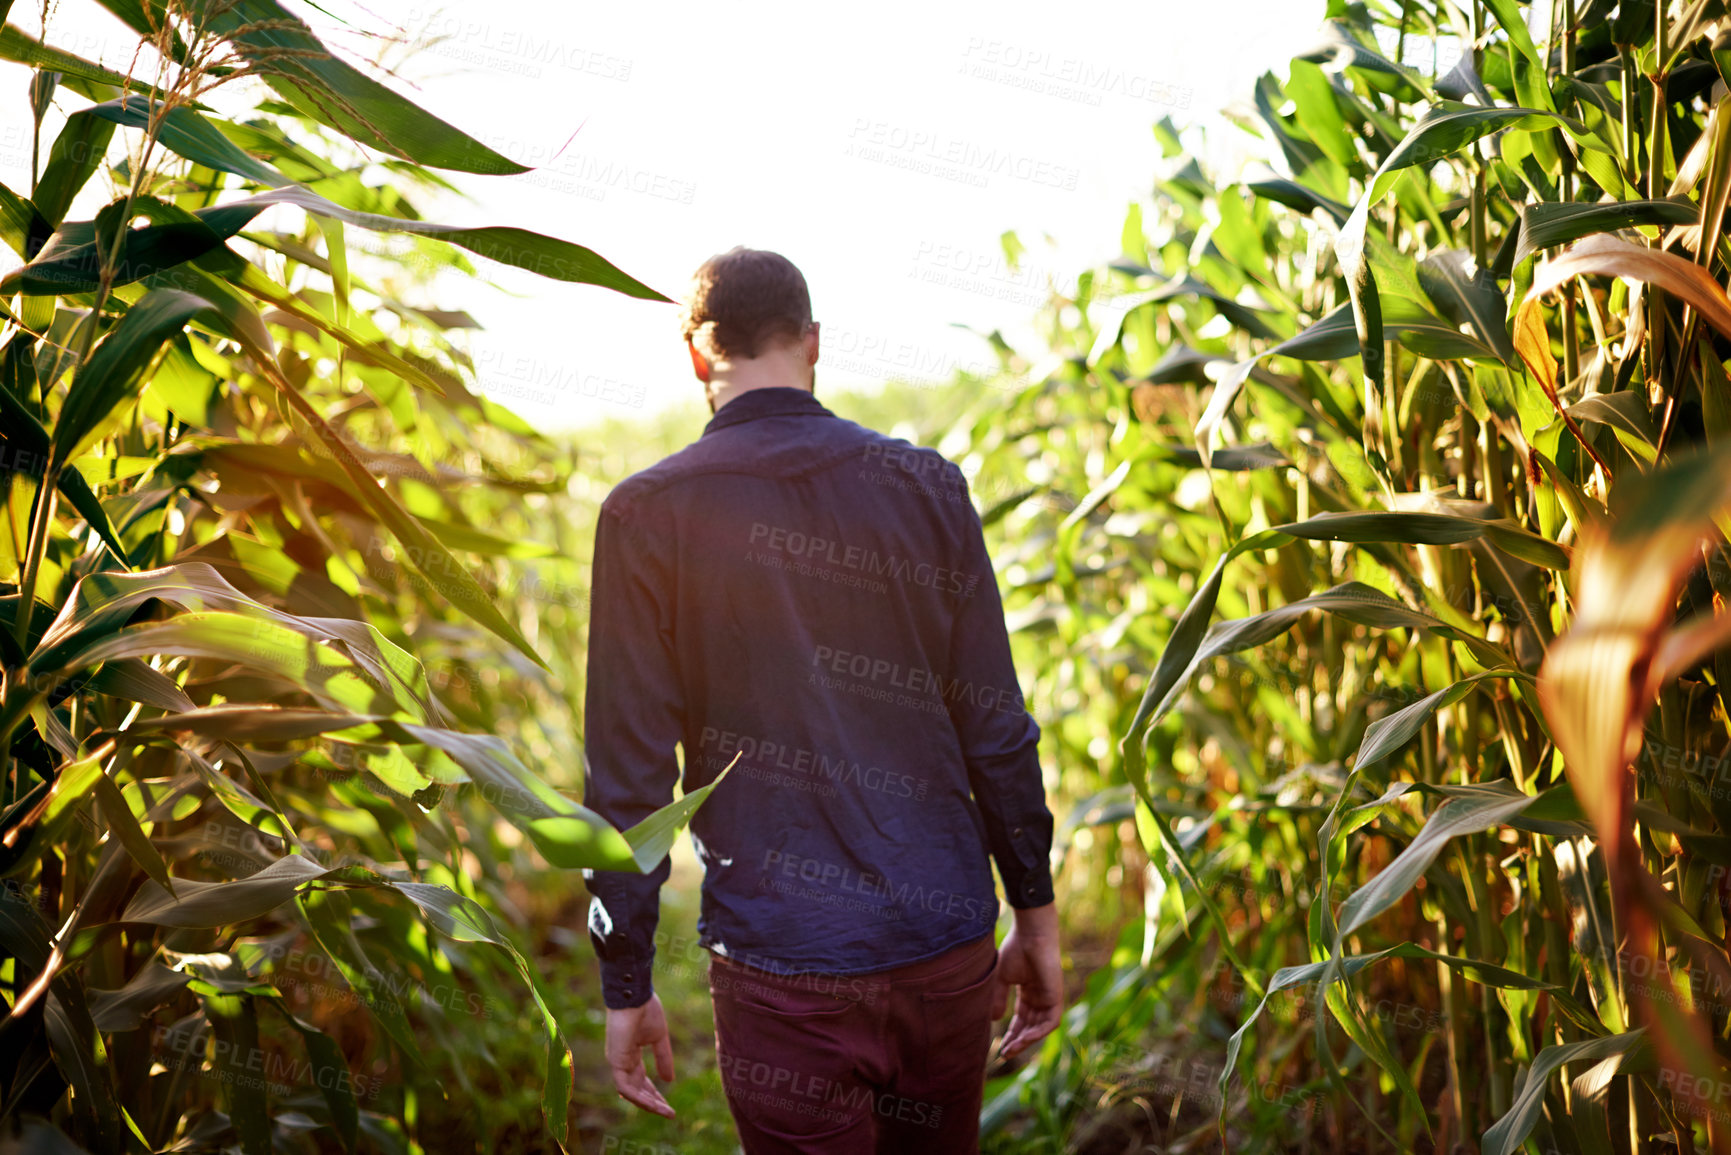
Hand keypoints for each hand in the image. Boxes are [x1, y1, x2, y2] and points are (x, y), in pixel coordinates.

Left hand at [605, 994, 675, 1117]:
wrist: (635, 995)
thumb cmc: (646, 1010)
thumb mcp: (659, 1038)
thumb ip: (663, 1058)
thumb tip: (669, 1080)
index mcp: (630, 1054)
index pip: (642, 1081)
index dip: (655, 1094)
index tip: (668, 1105)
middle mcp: (621, 1061)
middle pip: (636, 1090)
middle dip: (653, 1102)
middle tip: (669, 1113)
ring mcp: (617, 1062)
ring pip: (630, 1092)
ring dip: (648, 1104)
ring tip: (665, 1111)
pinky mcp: (615, 1061)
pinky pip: (626, 1086)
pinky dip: (640, 1097)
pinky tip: (654, 1103)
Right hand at [991, 903, 1062, 1059]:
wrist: (1030, 935)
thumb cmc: (1015, 950)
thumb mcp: (1002, 979)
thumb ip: (998, 999)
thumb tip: (994, 1020)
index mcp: (1029, 992)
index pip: (1022, 1019)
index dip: (1012, 1033)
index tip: (1000, 1046)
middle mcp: (1040, 997)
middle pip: (1030, 1027)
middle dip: (1018, 1041)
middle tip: (1004, 1054)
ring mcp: (1049, 998)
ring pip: (1040, 1028)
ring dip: (1026, 1041)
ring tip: (1010, 1050)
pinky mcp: (1056, 997)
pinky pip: (1050, 1023)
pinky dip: (1037, 1033)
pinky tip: (1023, 1039)